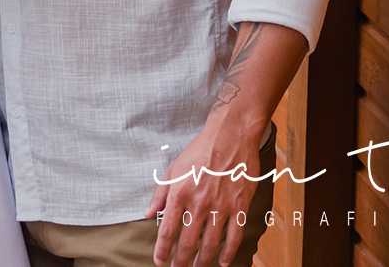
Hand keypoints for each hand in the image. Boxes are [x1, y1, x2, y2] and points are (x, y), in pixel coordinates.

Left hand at [146, 112, 267, 266]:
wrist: (230, 134)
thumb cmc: (200, 150)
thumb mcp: (174, 167)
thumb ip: (160, 193)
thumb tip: (149, 214)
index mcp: (180, 193)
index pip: (168, 231)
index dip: (162, 250)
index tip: (159, 261)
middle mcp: (199, 203)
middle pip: (188, 242)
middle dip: (181, 261)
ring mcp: (220, 206)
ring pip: (210, 244)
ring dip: (203, 261)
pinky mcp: (239, 206)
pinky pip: (233, 236)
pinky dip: (228, 253)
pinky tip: (223, 262)